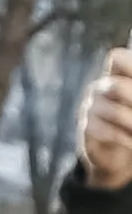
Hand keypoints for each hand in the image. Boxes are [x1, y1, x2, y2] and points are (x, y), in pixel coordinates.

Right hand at [78, 48, 131, 192]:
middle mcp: (99, 89)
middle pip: (116, 87)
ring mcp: (90, 109)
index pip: (116, 58)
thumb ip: (130, 92)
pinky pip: (106, 131)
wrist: (115, 154)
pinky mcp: (86, 130)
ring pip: (114, 112)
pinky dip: (125, 138)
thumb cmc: (130, 121)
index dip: (130, 64)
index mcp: (115, 75)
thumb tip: (131, 103)